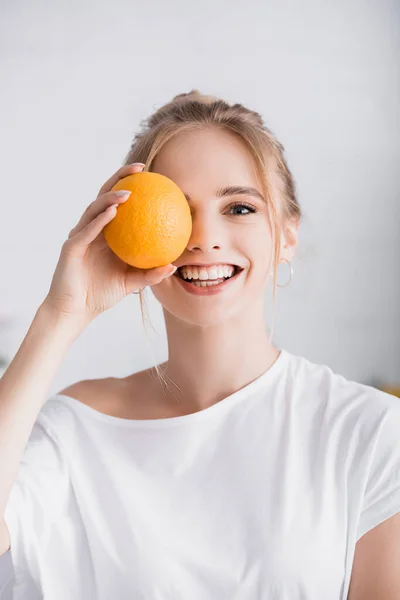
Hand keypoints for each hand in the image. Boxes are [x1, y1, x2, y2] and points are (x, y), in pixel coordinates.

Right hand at [42, 163, 176, 322]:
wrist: (76, 311)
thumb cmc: (101, 295)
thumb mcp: (132, 283)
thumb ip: (150, 274)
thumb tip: (174, 265)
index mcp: (105, 234)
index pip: (119, 203)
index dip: (132, 186)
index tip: (153, 177)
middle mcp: (91, 229)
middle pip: (105, 196)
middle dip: (120, 177)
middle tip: (140, 169)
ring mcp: (80, 236)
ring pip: (94, 208)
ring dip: (110, 197)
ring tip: (128, 191)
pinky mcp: (71, 247)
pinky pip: (87, 230)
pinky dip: (100, 219)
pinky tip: (114, 211)